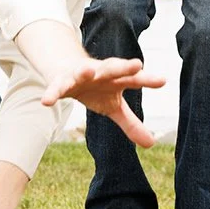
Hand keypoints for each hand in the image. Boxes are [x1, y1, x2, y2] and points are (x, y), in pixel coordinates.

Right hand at [41, 57, 164, 147]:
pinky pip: (56, 87)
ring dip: (85, 71)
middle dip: (124, 67)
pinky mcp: (61, 81)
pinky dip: (52, 93)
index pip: (134, 79)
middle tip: (137, 64)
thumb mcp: (113, 107)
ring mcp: (80, 75)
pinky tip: (46, 102)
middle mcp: (101, 73)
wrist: (66, 70)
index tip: (162, 80)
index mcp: (116, 79)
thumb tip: (152, 144)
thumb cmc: (96, 89)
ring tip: (88, 71)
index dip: (148, 80)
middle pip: (113, 68)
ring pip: (84, 72)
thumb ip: (131, 123)